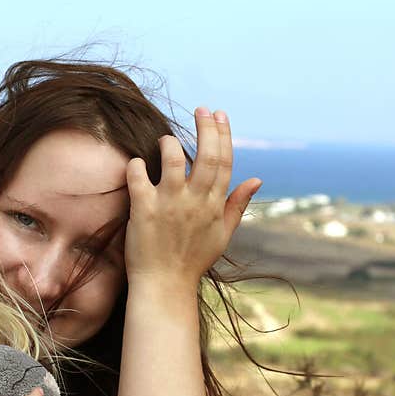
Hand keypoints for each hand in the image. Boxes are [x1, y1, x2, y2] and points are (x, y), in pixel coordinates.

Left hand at [125, 107, 261, 287]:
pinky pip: (139, 178)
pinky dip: (137, 166)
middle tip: (201, 109)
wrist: (165, 287)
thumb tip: (257, 179)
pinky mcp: (144, 210)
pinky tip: (137, 163)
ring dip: (169, 143)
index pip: (224, 162)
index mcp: (214, 205)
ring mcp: (169, 205)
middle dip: (205, 127)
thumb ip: (238, 205)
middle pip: (205, 155)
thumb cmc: (193, 261)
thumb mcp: (222, 234)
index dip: (223, 134)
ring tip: (166, 139)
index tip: (219, 114)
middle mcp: (195, 202)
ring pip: (172, 160)